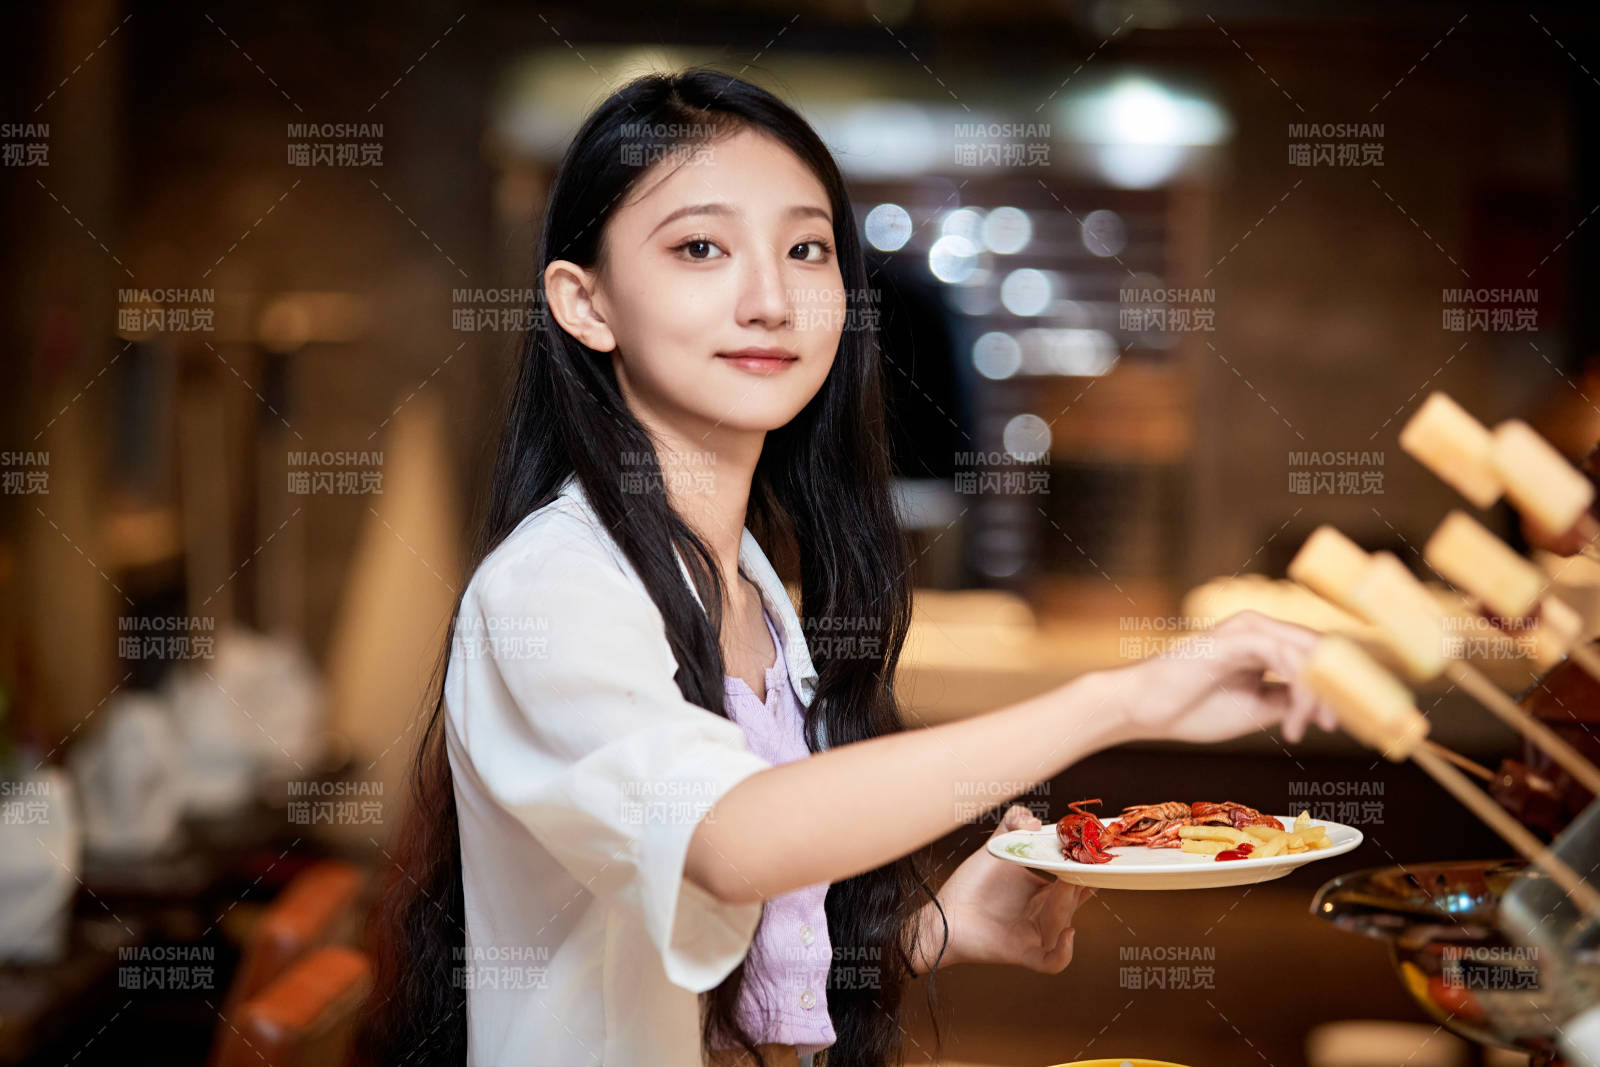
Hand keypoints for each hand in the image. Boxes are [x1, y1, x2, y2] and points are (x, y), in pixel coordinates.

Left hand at [913, 804, 1093, 973]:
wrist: (945, 913)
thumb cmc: (971, 884)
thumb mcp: (995, 849)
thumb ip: (1012, 824)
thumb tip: (1035, 820)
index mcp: (1043, 889)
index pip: (1074, 878)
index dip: (1084, 866)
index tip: (1088, 849)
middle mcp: (1045, 912)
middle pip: (1074, 899)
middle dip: (1081, 882)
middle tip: (1082, 864)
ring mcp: (1036, 933)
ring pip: (1065, 923)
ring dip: (1069, 906)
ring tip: (1064, 885)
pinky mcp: (1025, 952)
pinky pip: (1053, 962)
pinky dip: (1065, 953)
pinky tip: (1068, 934)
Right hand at [1108, 610, 1339, 745]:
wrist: (1144, 709)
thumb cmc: (1191, 708)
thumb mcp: (1255, 708)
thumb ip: (1288, 700)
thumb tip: (1324, 706)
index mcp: (1264, 643)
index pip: (1315, 655)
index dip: (1335, 687)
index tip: (1333, 725)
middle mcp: (1260, 628)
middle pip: (1320, 649)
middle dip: (1333, 689)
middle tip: (1332, 726)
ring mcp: (1248, 629)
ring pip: (1306, 651)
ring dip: (1315, 694)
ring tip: (1299, 729)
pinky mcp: (1235, 637)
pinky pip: (1283, 654)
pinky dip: (1296, 687)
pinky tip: (1292, 719)